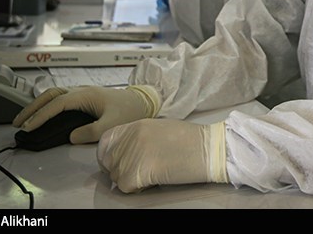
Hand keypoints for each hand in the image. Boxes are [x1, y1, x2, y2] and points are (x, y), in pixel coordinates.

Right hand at [12, 85, 159, 143]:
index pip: (57, 104)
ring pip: (54, 95)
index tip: (28, 127)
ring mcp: (82, 93)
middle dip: (32, 107)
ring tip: (25, 119)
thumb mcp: (112, 124)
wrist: (143, 101)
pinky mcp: (85, 98)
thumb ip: (91, 131)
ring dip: (38, 105)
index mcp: (85, 95)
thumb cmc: (129, 111)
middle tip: (16, 122)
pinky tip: (43, 114)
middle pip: (50, 95)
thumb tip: (71, 137)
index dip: (41, 115)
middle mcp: (81, 91)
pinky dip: (48, 105)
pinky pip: (61, 99)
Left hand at [97, 119, 227, 192]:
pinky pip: (126, 186)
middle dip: (120, 170)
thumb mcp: (158, 128)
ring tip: (151, 173)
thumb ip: (138, 136)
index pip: (105, 141)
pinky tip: (153, 180)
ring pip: (116, 176)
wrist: (207, 149)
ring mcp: (133, 154)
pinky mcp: (138, 171)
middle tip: (139, 171)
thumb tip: (125, 152)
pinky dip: (137, 188)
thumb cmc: (189, 140)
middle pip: (109, 161)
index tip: (118, 162)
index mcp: (135, 125)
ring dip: (130, 179)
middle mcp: (130, 138)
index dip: (109, 155)